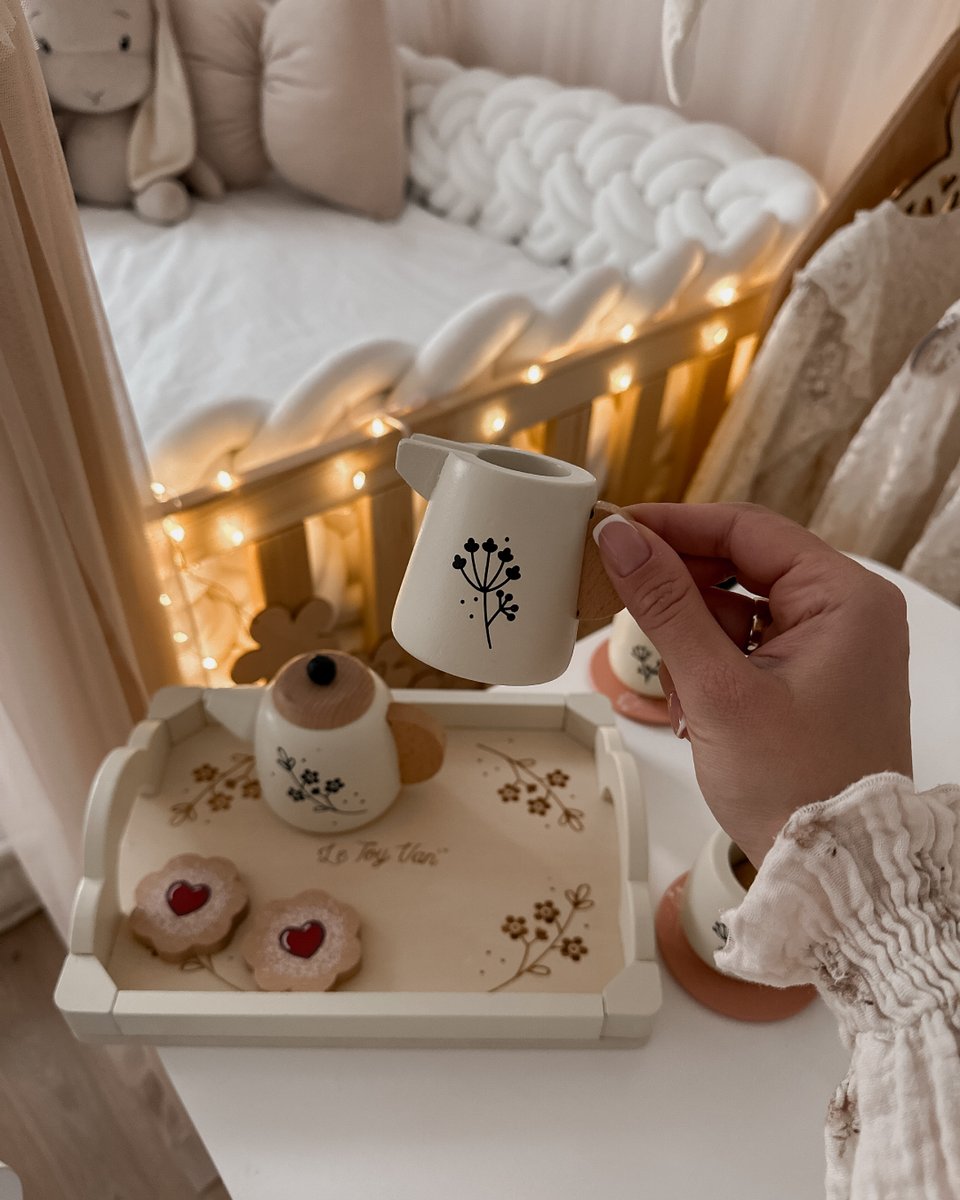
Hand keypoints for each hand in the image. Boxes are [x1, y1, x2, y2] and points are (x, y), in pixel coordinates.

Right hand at [595, 503, 912, 864]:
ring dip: (696, 644)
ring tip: (688, 699)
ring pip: (737, 610)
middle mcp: (847, 611)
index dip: (675, 525)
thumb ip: (665, 605)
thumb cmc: (792, 785)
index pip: (747, 530)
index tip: (615, 530)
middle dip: (684, 598)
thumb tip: (620, 538)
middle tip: (630, 612)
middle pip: (742, 567)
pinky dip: (713, 669)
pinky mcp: (814, 676)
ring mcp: (833, 645)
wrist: (833, 873)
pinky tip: (701, 712)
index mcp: (845, 598)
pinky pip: (748, 646)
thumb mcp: (718, 689)